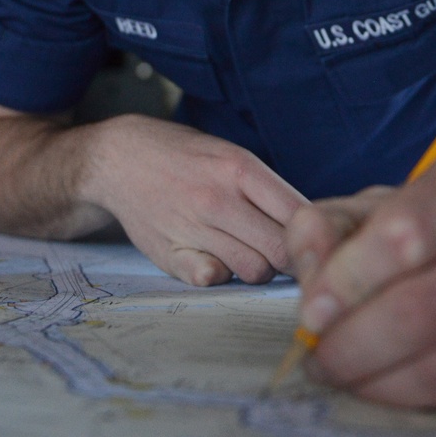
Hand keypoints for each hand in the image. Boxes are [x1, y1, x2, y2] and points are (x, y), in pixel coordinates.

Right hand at [88, 114, 306, 285]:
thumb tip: (313, 229)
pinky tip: (217, 260)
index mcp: (239, 168)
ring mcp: (192, 227)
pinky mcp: (170, 253)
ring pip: (253, 271)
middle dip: (292, 260)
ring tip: (247, 251)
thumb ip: (268, 192)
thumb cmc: (187, 158)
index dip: (314, 234)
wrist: (121, 158)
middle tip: (284, 255)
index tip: (314, 241)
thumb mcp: (231, 156)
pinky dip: (222, 276)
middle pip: (282, 251)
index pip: (299, 215)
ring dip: (258, 268)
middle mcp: (217, 198)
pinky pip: (212, 280)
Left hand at [286, 148, 435, 408]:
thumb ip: (332, 225)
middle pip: (423, 309)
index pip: (404, 233)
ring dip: (379, 386)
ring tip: (347, 379)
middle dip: (353, 345)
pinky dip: (421, 404)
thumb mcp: (391, 207)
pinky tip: (395, 388)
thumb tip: (306, 267)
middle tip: (318, 362)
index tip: (309, 314)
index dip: (346, 281)